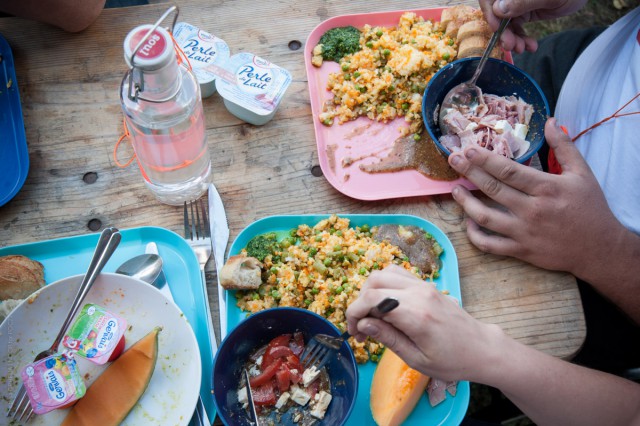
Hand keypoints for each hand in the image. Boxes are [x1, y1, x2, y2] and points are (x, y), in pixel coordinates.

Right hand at [346, 265, 501, 381]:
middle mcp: (419, 293)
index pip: (372, 299)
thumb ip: (388, 338)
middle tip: (362, 327)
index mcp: (416, 314)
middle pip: (374, 282)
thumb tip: (363, 324)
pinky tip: (386, 305)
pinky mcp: (427, 285)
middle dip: (360, 302)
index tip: (354, 332)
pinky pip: (398, 274)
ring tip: (373, 315)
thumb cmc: (451, 361)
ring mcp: (424, 285)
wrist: (481, 348)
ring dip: (371, 291)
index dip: (354, 313)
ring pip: (384, 272)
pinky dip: (384, 285)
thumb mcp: (416, 359)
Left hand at [447, 117, 624, 278]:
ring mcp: (524, 232)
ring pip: (485, 217)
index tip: (468, 149)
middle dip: (469, 172)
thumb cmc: (590, 208)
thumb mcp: (583, 173)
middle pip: (492, 188)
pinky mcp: (521, 251)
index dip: (485, 159)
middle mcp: (532, 210)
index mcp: (547, 188)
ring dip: (465, 203)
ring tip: (455, 189)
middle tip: (453, 159)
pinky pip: (490, 245)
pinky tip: (468, 221)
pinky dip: (474, 235)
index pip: (509, 171)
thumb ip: (564, 147)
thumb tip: (551, 121)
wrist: (600, 249)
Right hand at [478, 0, 587, 52]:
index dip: (490, 13)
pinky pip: (517, 27)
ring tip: (523, 48)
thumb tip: (497, 10)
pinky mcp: (525, 12)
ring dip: (513, 39)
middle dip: (503, 32)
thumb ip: (521, 1)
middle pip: (496, 14)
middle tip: (511, 46)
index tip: (498, 29)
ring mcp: (517, 3)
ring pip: (506, 23)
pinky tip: (530, 46)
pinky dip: (522, 38)